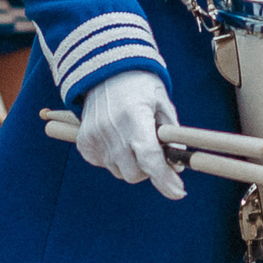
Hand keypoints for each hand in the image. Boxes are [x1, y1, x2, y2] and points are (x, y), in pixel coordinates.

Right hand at [74, 70, 184, 199]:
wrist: (104, 69)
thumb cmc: (139, 85)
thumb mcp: (161, 101)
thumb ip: (171, 132)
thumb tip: (179, 164)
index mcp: (134, 118)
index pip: (149, 158)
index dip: (165, 179)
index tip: (179, 192)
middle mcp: (111, 130)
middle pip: (135, 174)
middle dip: (148, 169)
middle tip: (153, 153)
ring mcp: (95, 138)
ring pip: (120, 172)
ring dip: (131, 164)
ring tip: (132, 139)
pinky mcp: (84, 143)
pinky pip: (104, 164)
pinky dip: (114, 158)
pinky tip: (117, 138)